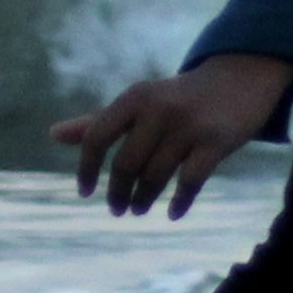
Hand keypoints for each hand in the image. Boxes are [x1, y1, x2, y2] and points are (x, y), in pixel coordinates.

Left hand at [52, 54, 292, 219]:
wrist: (239, 79)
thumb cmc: (178, 98)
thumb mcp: (138, 103)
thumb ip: (99, 120)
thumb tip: (53, 135)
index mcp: (135, 97)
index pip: (97, 136)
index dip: (86, 168)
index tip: (84, 192)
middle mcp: (159, 108)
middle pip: (126, 163)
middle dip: (118, 192)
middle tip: (118, 209)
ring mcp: (189, 125)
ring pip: (155, 175)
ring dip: (143, 199)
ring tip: (139, 209)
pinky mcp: (216, 141)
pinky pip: (190, 181)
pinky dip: (179, 202)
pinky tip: (173, 213)